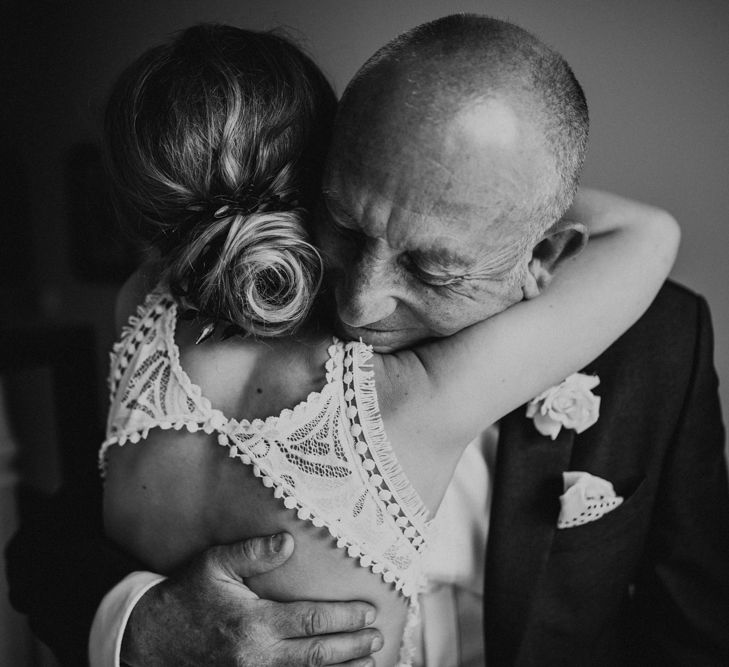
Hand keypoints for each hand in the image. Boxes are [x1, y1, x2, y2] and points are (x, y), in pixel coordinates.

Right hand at [120, 533, 381, 665]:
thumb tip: (289, 541)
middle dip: (353, 647)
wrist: (148, 639)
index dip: (346, 617)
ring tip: (371, 663)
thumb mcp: (215, 564)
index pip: (313, 620)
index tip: (370, 611)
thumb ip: (253, 552)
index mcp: (255, 623)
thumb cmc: (185, 595)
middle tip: (379, 637)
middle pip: (318, 654)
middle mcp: (258, 656)